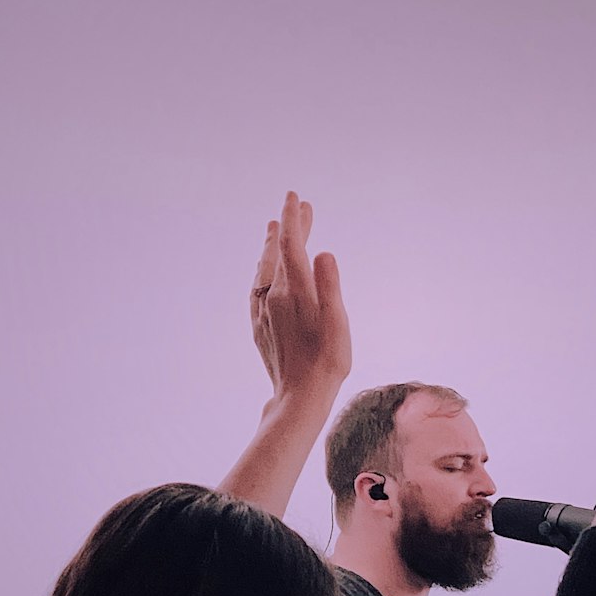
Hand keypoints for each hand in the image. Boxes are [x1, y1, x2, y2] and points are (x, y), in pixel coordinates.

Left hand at [251, 192, 350, 401]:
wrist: (299, 397)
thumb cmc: (326, 362)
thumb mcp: (337, 323)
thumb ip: (329, 285)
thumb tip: (323, 252)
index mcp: (294, 292)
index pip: (292, 246)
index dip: (294, 220)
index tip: (296, 198)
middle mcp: (274, 298)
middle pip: (278, 254)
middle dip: (288, 227)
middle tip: (297, 206)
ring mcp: (264, 312)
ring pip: (265, 269)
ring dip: (271, 247)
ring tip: (275, 228)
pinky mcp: (260, 326)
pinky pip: (258, 288)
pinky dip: (263, 270)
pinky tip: (265, 272)